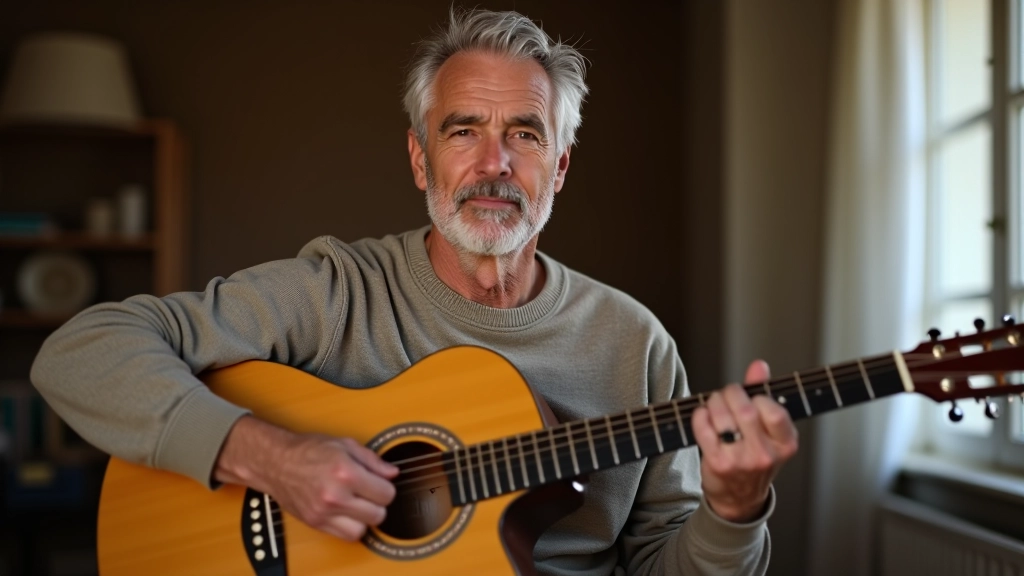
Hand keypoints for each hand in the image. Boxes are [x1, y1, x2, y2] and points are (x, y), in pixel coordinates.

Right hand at [215, 416, 398, 540]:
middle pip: (378, 514)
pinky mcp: (315, 523)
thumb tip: (392, 473)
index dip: (386, 487)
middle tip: (370, 493)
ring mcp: (324, 512)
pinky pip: (345, 536)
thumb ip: (372, 460)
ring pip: (363, 529)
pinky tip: (347, 512)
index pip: (386, 493)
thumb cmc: (309, 450)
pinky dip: (351, 527)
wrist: (276, 463)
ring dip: (365, 518)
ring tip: (358, 504)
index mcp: (345, 472)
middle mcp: (335, 495)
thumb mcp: (345, 444)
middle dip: (378, 503)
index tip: (379, 483)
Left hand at [691, 360, 797, 521]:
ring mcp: (741, 461)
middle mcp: (766, 454)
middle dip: (731, 393)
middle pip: (745, 409)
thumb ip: (763, 394)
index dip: (757, 397)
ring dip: (714, 402)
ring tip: (714, 405)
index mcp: (785, 443)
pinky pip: (704, 428)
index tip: (750, 398)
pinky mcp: (718, 464)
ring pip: (723, 417)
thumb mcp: (768, 430)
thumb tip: (759, 365)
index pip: (773, 410)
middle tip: (726, 395)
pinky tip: (703, 416)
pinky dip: (700, 416)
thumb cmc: (754, 456)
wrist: (739, 498)